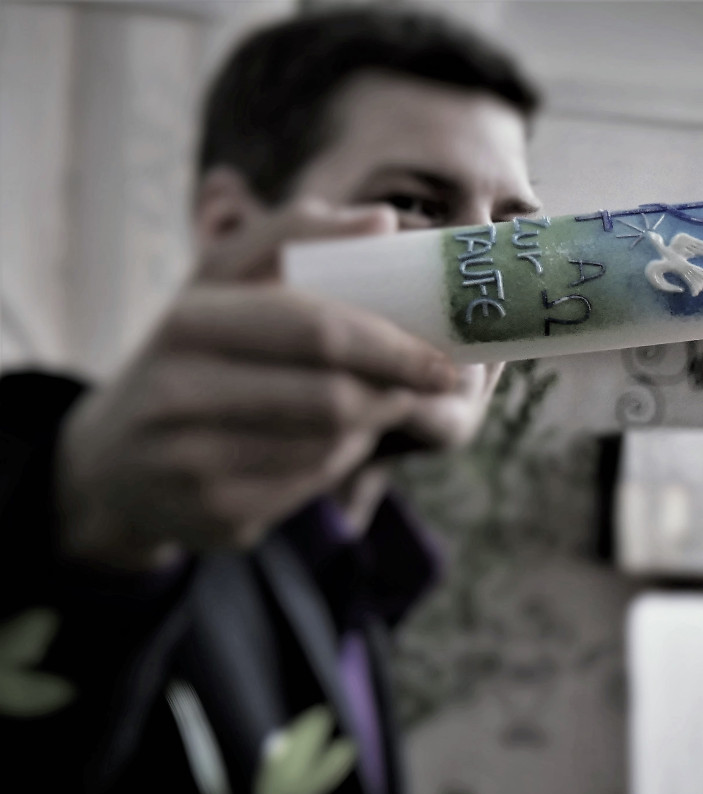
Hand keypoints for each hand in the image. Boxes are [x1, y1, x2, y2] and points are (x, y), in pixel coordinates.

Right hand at [55, 201, 458, 570]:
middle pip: (330, 398)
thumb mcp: (219, 286)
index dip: (392, 345)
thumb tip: (383, 221)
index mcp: (186, 324)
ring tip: (373, 402)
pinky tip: (329, 443)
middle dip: (396, 390)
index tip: (445, 356)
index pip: (316, 330)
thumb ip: (294, 238)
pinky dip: (338, 461)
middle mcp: (177, 397)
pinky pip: (312, 488)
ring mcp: (192, 466)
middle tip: (436, 384)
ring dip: (369, 425)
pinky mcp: (216, 519)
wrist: (113, 464)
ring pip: (330, 447)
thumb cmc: (190, 356)